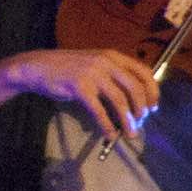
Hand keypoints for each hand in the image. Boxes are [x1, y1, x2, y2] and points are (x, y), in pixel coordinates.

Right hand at [1, 45, 163, 143]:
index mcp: (113, 56)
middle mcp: (106, 62)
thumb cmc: (67, 68)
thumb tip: (132, 99)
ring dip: (127, 120)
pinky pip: (99, 111)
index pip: (143, 71)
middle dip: (141, 108)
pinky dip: (107, 125)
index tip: (153, 107)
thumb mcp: (94, 64)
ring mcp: (93, 74)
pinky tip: (109, 134)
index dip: (152, 91)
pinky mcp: (80, 87)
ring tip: (130, 132)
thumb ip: (113, 75)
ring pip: (119, 101)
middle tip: (141, 122)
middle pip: (135, 88)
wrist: (39, 67)